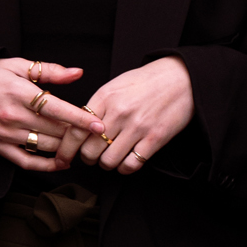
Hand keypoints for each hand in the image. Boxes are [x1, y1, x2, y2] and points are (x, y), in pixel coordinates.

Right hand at [0, 58, 106, 171]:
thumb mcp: (17, 66)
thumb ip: (50, 71)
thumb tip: (78, 73)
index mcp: (19, 92)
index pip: (57, 108)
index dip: (80, 118)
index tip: (99, 125)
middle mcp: (13, 115)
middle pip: (54, 129)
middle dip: (76, 132)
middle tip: (93, 133)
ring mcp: (5, 134)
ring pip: (45, 145)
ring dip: (65, 146)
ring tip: (79, 143)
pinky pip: (27, 161)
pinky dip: (47, 165)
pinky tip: (62, 162)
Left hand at [55, 57, 194, 174]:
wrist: (181, 78)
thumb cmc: (147, 81)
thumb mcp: (116, 85)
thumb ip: (97, 105)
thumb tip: (79, 126)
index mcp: (105, 97)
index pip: (75, 129)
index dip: (66, 148)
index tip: (64, 157)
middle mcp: (118, 112)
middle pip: (89, 150)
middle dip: (88, 158)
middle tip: (93, 155)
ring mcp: (137, 127)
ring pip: (108, 161)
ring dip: (106, 164)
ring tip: (110, 157)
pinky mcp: (155, 138)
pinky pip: (131, 165)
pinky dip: (125, 168)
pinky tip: (126, 161)